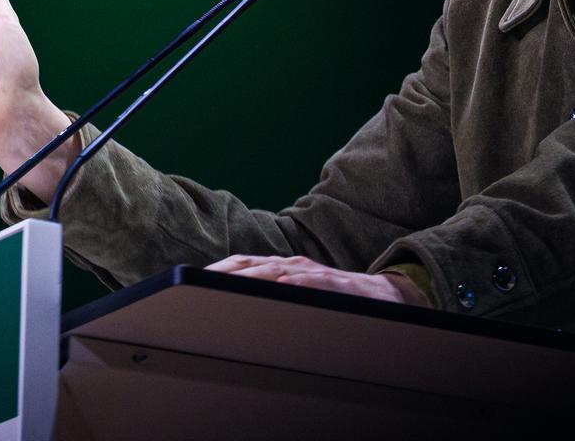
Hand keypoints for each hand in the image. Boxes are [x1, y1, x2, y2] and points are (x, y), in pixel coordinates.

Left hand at [205, 255, 429, 305]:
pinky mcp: (334, 285)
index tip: (190, 279)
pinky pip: (311, 283)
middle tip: (196, 284)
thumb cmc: (336, 298)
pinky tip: (279, 288)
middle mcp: (294, 265)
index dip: (217, 270)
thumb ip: (273, 295)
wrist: (384, 297)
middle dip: (224, 273)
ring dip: (250, 278)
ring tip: (225, 286)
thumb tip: (235, 308)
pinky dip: (294, 284)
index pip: (243, 265)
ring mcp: (314, 274)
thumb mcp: (300, 293)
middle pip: (252, 266)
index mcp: (283, 268)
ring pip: (276, 272)